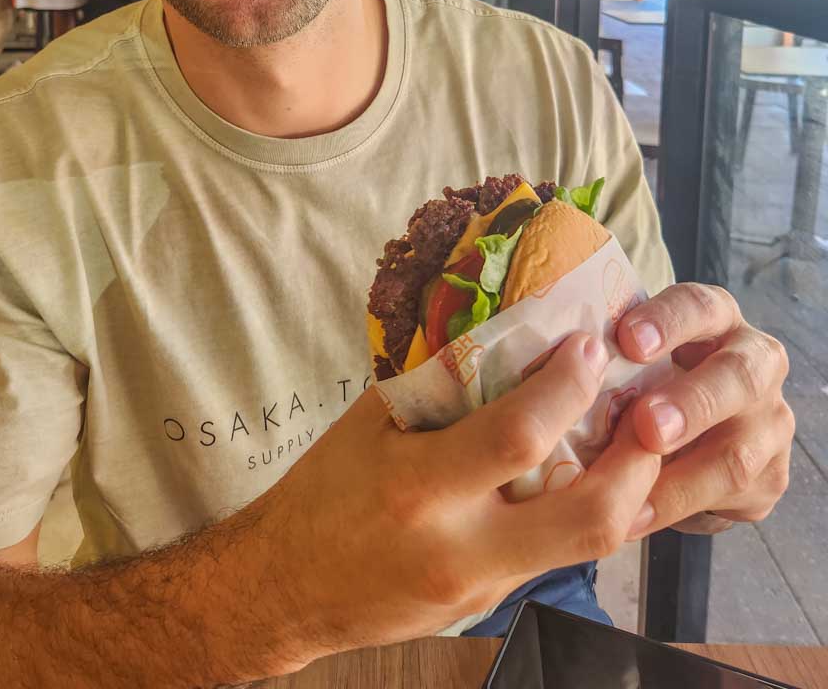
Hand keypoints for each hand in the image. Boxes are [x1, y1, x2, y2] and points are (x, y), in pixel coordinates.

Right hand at [253, 333, 659, 669]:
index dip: (567, 386)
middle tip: (650, 406)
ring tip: (638, 441)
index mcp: (419, 488)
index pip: (518, 436)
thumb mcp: (371, 424)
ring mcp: (484, 586)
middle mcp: (461, 546)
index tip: (589, 347)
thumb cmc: (323, 492)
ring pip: (590, 546)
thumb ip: (438, 386)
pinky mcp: (491, 604)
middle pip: (589, 515)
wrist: (287, 587)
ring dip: (631, 491)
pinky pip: (559, 556)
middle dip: (637, 457)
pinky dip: (586, 512)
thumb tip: (501, 334)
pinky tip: (591, 476)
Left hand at [617, 283, 792, 538]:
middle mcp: (754, 363)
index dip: (668, 321)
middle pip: (737, 376)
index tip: (627, 340)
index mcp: (717, 318)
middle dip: (691, 403)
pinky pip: (731, 499)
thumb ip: (609, 351)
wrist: (692, 430)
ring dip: (681, 477)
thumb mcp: (632, 353)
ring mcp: (769, 422)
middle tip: (647, 425)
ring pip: (737, 453)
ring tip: (629, 497)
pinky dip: (679, 512)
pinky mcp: (770, 477)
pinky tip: (635, 519)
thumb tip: (554, 362)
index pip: (700, 307)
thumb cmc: (644, 374)